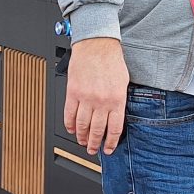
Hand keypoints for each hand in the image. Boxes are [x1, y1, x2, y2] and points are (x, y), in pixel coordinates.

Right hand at [64, 37, 129, 155]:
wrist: (96, 45)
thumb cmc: (111, 60)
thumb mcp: (124, 82)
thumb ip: (120, 101)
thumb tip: (116, 117)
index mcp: (116, 100)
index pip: (114, 129)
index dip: (110, 143)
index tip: (108, 149)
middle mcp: (101, 101)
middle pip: (97, 130)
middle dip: (94, 144)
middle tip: (92, 149)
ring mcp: (85, 98)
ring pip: (82, 125)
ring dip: (81, 137)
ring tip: (82, 142)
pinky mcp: (72, 93)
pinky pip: (69, 114)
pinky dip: (69, 124)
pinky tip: (71, 129)